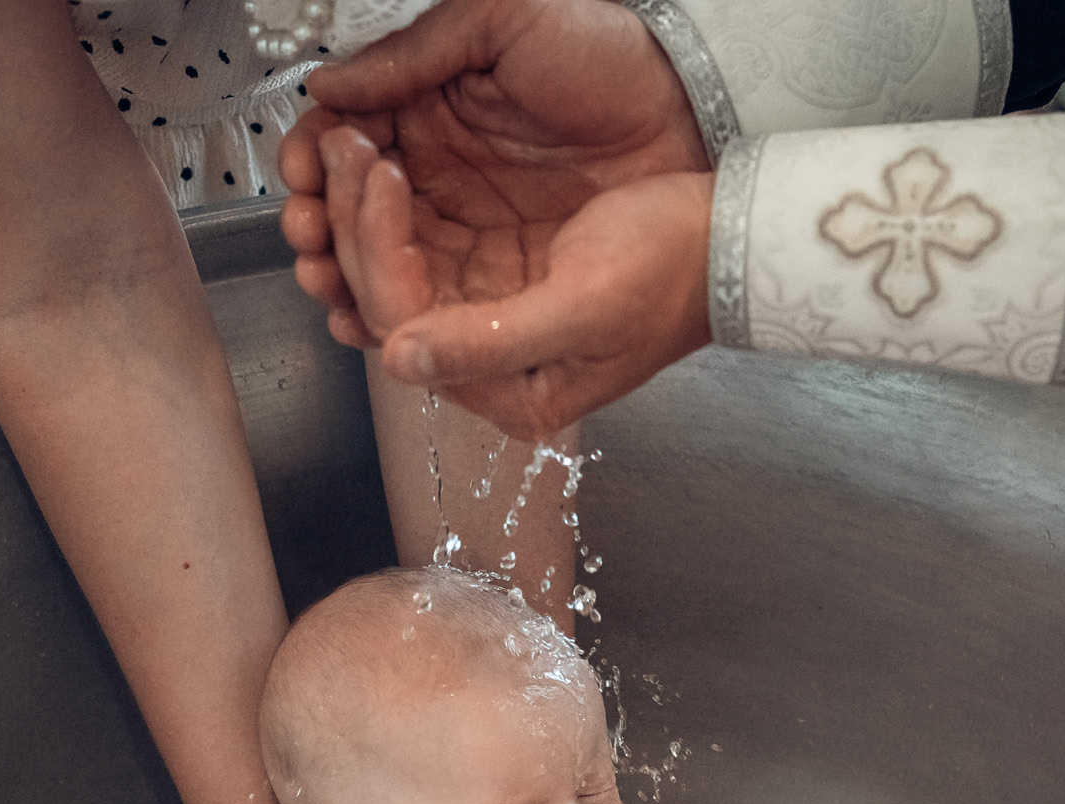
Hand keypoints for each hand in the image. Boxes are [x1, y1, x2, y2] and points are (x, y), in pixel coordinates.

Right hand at [281, 0, 706, 343]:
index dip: (314, 159)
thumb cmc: (610, 56)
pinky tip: (368, 314)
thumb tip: (329, 84)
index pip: (346, 141)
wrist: (690, 114)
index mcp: (430, 109)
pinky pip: (435, 307)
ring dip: (344, 272)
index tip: (304, 171)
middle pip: (351, 212)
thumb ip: (415, 54)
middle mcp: (440, 174)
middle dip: (318, 224)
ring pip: (382, 264)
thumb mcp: (506, 22)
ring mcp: (470, 229)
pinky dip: (395, 315)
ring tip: (327, 272)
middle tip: (310, 229)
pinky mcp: (503, 279)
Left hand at [316, 139, 713, 437]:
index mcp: (515, 395)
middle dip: (356, 228)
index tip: (381, 174)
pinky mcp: (493, 295)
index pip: (408, 330)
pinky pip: (417, 263)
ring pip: (395, 283)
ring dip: (363, 221)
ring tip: (353, 150)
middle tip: (346, 147)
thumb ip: (489, 342)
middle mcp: (492, 376)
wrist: (718, 240)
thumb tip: (401, 359)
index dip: (378, 251)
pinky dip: (388, 219)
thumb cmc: (670, 271)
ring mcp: (488, 336)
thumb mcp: (584, 306)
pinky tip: (375, 177)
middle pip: (389, 308)